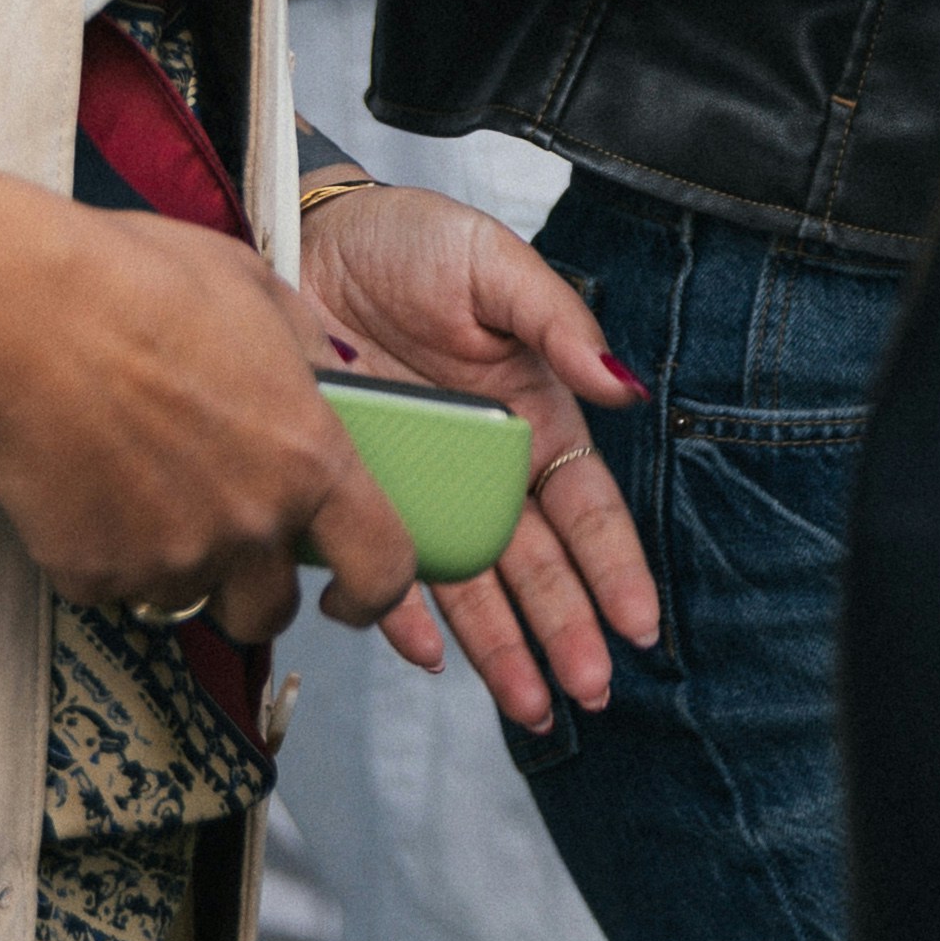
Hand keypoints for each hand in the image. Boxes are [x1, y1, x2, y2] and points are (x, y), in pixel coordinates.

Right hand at [0, 202, 411, 644]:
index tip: (350, 594)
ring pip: (188, 597)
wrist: (27, 314)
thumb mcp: (258, 291)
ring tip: (138, 484)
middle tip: (219, 533)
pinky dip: (102, 551)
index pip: (382, 568)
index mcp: (308, 460)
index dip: (375, 594)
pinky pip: (112, 583)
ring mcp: (169, 557)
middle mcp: (251, 523)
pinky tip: (83, 481)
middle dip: (253, 586)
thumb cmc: (140, 283)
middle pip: (271, 610)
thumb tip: (328, 382)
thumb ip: (306, 355)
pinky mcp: (92, 573)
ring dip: (175, 563)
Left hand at [300, 180, 660, 732]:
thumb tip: (622, 384)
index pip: (585, 507)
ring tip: (533, 706)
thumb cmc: (407, 241)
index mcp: (531, 414)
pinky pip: (383, 569)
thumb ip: (559, 322)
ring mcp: (422, 488)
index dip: (614, 566)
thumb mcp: (494, 266)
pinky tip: (432, 657)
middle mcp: (483, 465)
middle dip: (568, 629)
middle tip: (590, 688)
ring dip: (503, 648)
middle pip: (536, 565)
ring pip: (473, 586)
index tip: (639, 623)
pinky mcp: (357, 495)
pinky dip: (405, 617)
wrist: (300, 234)